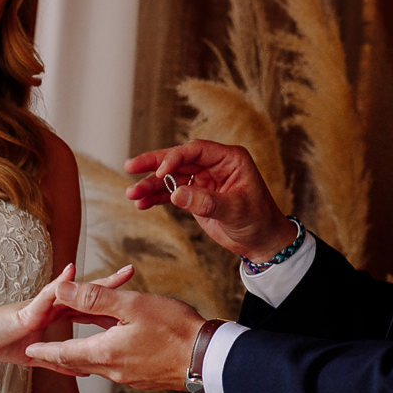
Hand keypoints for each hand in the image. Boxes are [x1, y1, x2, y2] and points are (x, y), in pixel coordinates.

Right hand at [0, 263, 133, 364]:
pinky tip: (70, 276)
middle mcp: (50, 306)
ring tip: (113, 276)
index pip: (87, 305)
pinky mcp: (25, 311)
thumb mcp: (35, 357)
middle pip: (84, 294)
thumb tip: (83, 371)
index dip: (108, 300)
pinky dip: (58, 288)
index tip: (132, 295)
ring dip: (92, 284)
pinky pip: (44, 299)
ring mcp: (38, 306)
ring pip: (69, 292)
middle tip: (131, 272)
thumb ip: (59, 361)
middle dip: (108, 285)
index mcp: (54, 315)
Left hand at [23, 281, 205, 390]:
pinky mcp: (145, 378)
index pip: (64, 354)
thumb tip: (61, 289)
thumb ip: (93, 298)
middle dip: (59, 356)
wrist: (208, 359)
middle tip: (42, 353)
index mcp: (104, 352)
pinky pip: (116, 367)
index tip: (29, 352)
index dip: (45, 352)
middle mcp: (113, 370)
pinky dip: (105, 357)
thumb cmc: (174, 328)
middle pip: (78, 363)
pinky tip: (112, 346)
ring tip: (73, 347)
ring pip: (97, 365)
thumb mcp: (131, 305)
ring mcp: (130, 377)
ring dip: (83, 356)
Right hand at [125, 140, 296, 264]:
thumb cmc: (258, 221)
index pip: (196, 150)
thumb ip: (206, 202)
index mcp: (229, 159)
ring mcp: (203, 181)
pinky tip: (141, 204)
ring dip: (150, 185)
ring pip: (171, 178)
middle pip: (178, 159)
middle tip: (130, 166)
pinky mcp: (196, 197)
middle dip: (153, 165)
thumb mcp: (235, 210)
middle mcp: (214, 166)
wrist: (262, 242)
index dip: (175, 157)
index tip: (160, 172)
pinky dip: (156, 199)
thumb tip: (177, 194)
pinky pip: (172, 194)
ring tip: (131, 194)